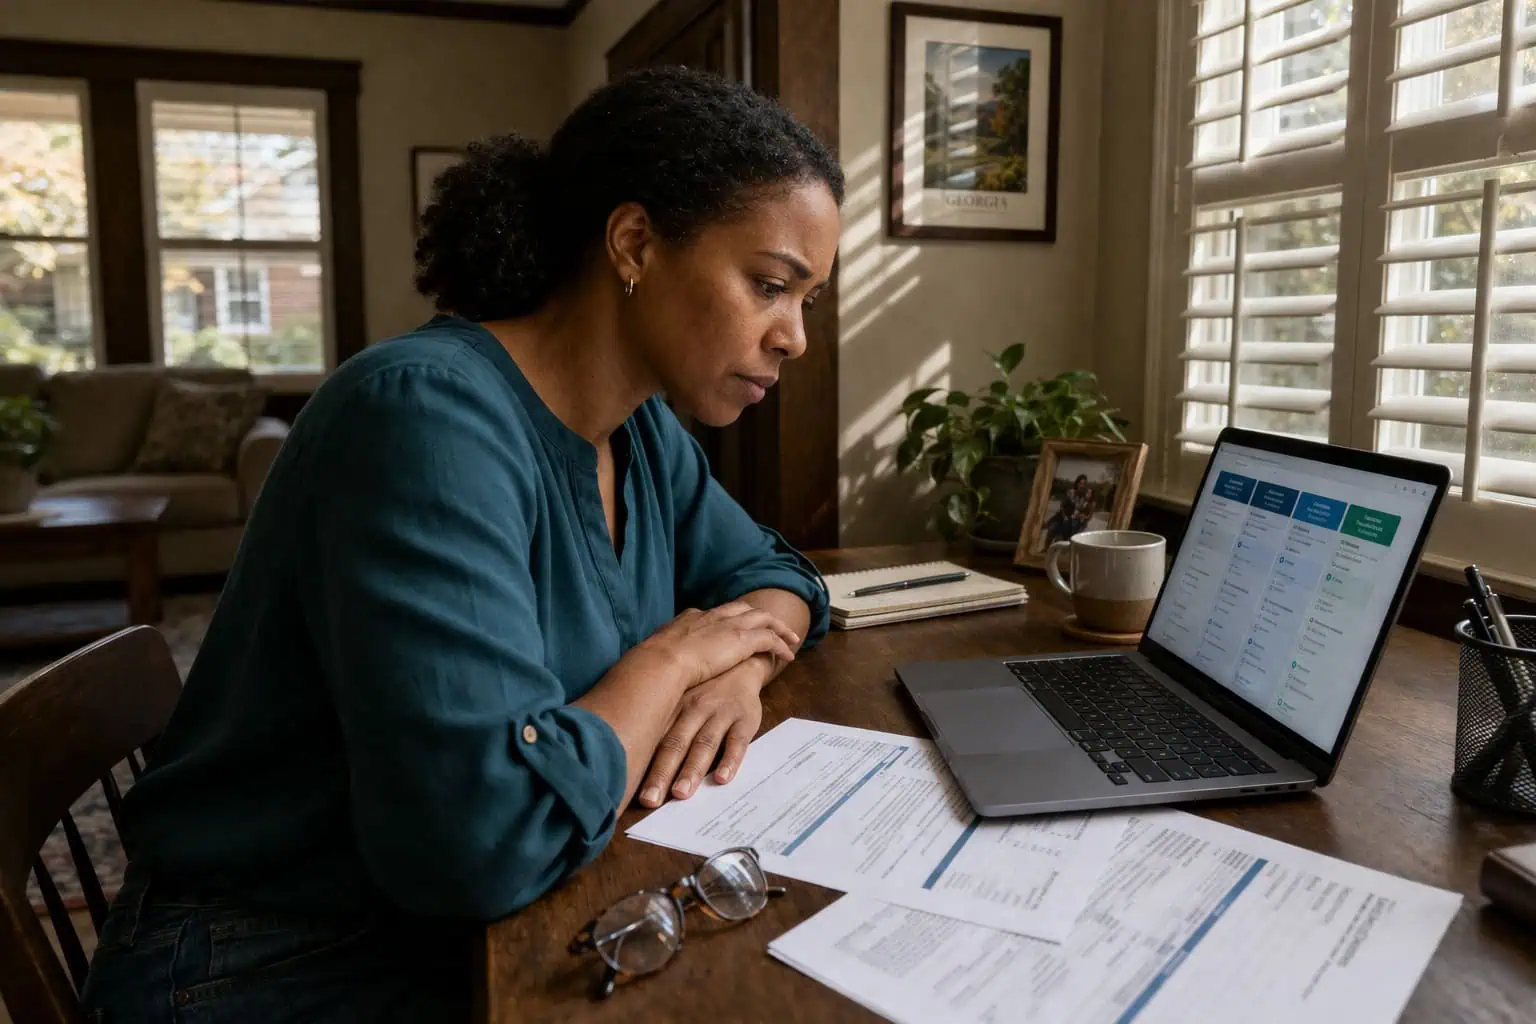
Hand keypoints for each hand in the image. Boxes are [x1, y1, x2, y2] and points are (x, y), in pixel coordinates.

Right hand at [634, 602, 798, 690]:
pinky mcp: (743, 639)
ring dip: (779, 628)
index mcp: (692, 618)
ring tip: (790, 638)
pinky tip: (788, 655)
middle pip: (744, 609)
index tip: (736, 628)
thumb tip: (658, 668)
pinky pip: (771, 638)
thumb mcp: (657, 654)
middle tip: (772, 626)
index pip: (717, 613)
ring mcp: (729, 625)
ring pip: (764, 619)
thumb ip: (664, 657)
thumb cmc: (654, 664)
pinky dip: (781, 644)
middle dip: (759, 616)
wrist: (661, 662)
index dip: (730, 620)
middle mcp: (713, 616)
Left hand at [637, 655, 772, 807]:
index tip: (630, 789)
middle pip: (675, 744)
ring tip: (682, 793)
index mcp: (674, 708)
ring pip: (704, 743)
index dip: (642, 765)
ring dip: (692, 769)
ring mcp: (720, 713)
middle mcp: (694, 709)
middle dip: (662, 773)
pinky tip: (722, 779)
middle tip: (651, 800)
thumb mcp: (680, 700)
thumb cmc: (704, 690)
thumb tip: (636, 764)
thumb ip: (663, 729)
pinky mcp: (744, 718)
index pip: (655, 740)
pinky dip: (730, 760)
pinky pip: (737, 741)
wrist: (743, 663)